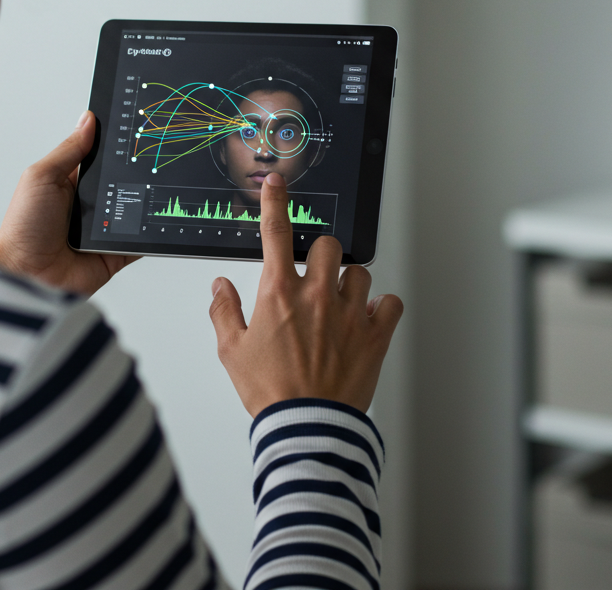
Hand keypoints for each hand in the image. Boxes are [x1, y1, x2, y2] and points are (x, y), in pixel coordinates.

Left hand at [0, 111, 139, 296]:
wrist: (27, 276)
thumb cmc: (23, 229)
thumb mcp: (41, 177)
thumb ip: (68, 150)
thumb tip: (88, 119)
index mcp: (71, 183)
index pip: (100, 158)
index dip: (114, 145)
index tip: (133, 128)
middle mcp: (89, 205)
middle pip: (121, 182)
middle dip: (133, 173)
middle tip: (149, 159)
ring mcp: (103, 229)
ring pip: (135, 208)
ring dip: (143, 201)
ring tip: (157, 185)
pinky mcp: (115, 252)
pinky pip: (140, 241)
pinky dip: (152, 232)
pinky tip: (160, 218)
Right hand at [208, 171, 402, 415]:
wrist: (307, 427)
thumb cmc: (270, 391)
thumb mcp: (233, 351)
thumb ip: (225, 311)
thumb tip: (220, 286)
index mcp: (278, 293)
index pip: (275, 232)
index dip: (275, 202)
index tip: (277, 185)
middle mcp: (316, 295)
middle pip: (327, 245)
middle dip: (319, 254)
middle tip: (314, 276)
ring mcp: (349, 313)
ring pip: (359, 271)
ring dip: (350, 281)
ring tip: (340, 302)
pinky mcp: (374, 335)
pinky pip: (391, 302)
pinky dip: (383, 306)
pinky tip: (369, 317)